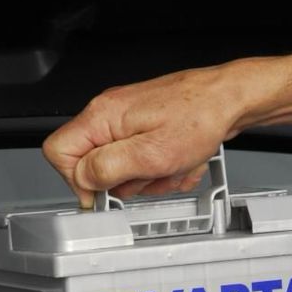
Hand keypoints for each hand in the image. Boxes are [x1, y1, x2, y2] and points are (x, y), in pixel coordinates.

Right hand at [42, 48, 291, 206]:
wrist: (232, 99)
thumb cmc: (200, 118)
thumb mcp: (151, 155)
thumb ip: (109, 168)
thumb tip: (84, 180)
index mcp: (102, 117)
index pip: (60, 153)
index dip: (79, 180)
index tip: (106, 192)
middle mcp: (109, 114)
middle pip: (92, 164)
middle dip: (124, 180)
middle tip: (149, 176)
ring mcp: (128, 119)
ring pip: (122, 166)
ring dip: (149, 176)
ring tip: (172, 166)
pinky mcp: (146, 126)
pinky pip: (143, 159)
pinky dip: (162, 167)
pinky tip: (181, 161)